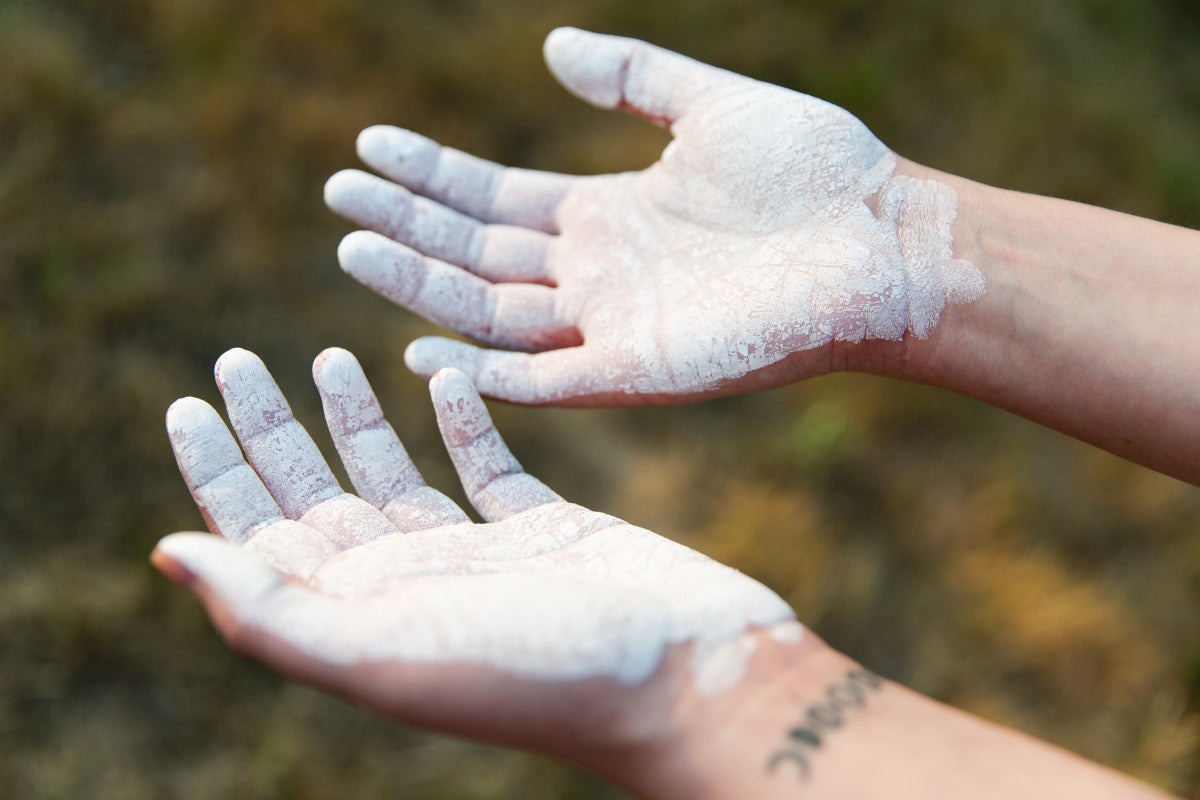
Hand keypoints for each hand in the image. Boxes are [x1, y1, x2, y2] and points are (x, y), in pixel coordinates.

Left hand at [153, 347, 797, 761]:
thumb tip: (169, 553)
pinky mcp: (545, 529)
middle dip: (273, 429)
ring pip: (394, 475)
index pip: (265, 536)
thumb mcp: (386, 652)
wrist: (685, 673)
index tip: (187, 401)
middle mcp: (411, 585)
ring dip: (354, 417)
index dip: (220, 472)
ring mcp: (478, 556)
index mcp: (365, 615)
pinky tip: (443, 375)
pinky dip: (461, 418)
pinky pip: (485, 466)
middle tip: (234, 359)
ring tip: (319, 353)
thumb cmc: (540, 673)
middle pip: (319, 497)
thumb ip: (273, 612)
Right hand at [324, 27, 982, 404]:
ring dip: (421, 284)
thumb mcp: (709, 104)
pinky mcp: (637, 373)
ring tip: (353, 242)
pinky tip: (421, 352)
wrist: (886, 244)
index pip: (496, 199)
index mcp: (609, 216)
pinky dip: (483, 377)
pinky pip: (544, 383)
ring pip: (491, 312)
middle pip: (476, 254)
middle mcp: (597, 275)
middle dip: (407, 223)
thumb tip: (553, 47)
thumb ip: (632, 78)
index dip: (433, 173)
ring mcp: (612, 327)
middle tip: (339, 192)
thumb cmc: (816, 174)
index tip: (370, 144)